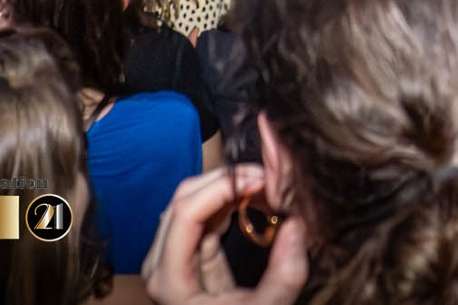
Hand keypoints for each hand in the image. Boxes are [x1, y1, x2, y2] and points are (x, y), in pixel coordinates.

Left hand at [143, 165, 307, 304]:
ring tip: (264, 187)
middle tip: (267, 177)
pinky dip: (226, 205)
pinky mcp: (186, 259)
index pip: (186, 212)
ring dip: (226, 189)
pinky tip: (251, 200)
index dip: (222, 186)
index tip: (261, 179)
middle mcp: (160, 266)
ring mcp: (169, 261)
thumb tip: (297, 224)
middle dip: (225, 181)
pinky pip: (200, 219)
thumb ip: (285, 273)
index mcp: (169, 280)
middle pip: (184, 200)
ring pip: (190, 204)